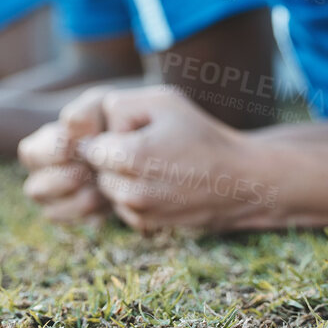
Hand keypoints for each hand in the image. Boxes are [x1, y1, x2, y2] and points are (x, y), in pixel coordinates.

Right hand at [17, 86, 112, 223]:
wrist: (136, 141)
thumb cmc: (110, 118)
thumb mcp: (99, 106)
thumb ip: (84, 112)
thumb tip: (70, 126)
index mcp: (40, 148)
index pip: (30, 154)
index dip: (50, 152)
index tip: (74, 144)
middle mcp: (43, 178)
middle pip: (37, 189)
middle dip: (67, 177)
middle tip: (90, 166)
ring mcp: (59, 201)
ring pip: (56, 209)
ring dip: (83, 195)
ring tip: (103, 179)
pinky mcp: (79, 217)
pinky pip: (81, 221)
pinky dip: (96, 209)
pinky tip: (109, 193)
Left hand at [80, 86, 273, 231]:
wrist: (237, 179)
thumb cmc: (201, 135)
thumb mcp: (164, 101)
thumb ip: (119, 105)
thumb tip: (96, 128)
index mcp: (131, 157)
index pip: (90, 147)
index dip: (112, 134)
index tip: (136, 131)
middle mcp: (131, 191)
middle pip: (97, 169)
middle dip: (114, 156)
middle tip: (149, 146)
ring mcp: (138, 212)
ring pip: (108, 188)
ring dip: (122, 176)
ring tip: (157, 164)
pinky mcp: (146, 226)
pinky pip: (122, 205)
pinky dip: (133, 194)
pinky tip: (160, 182)